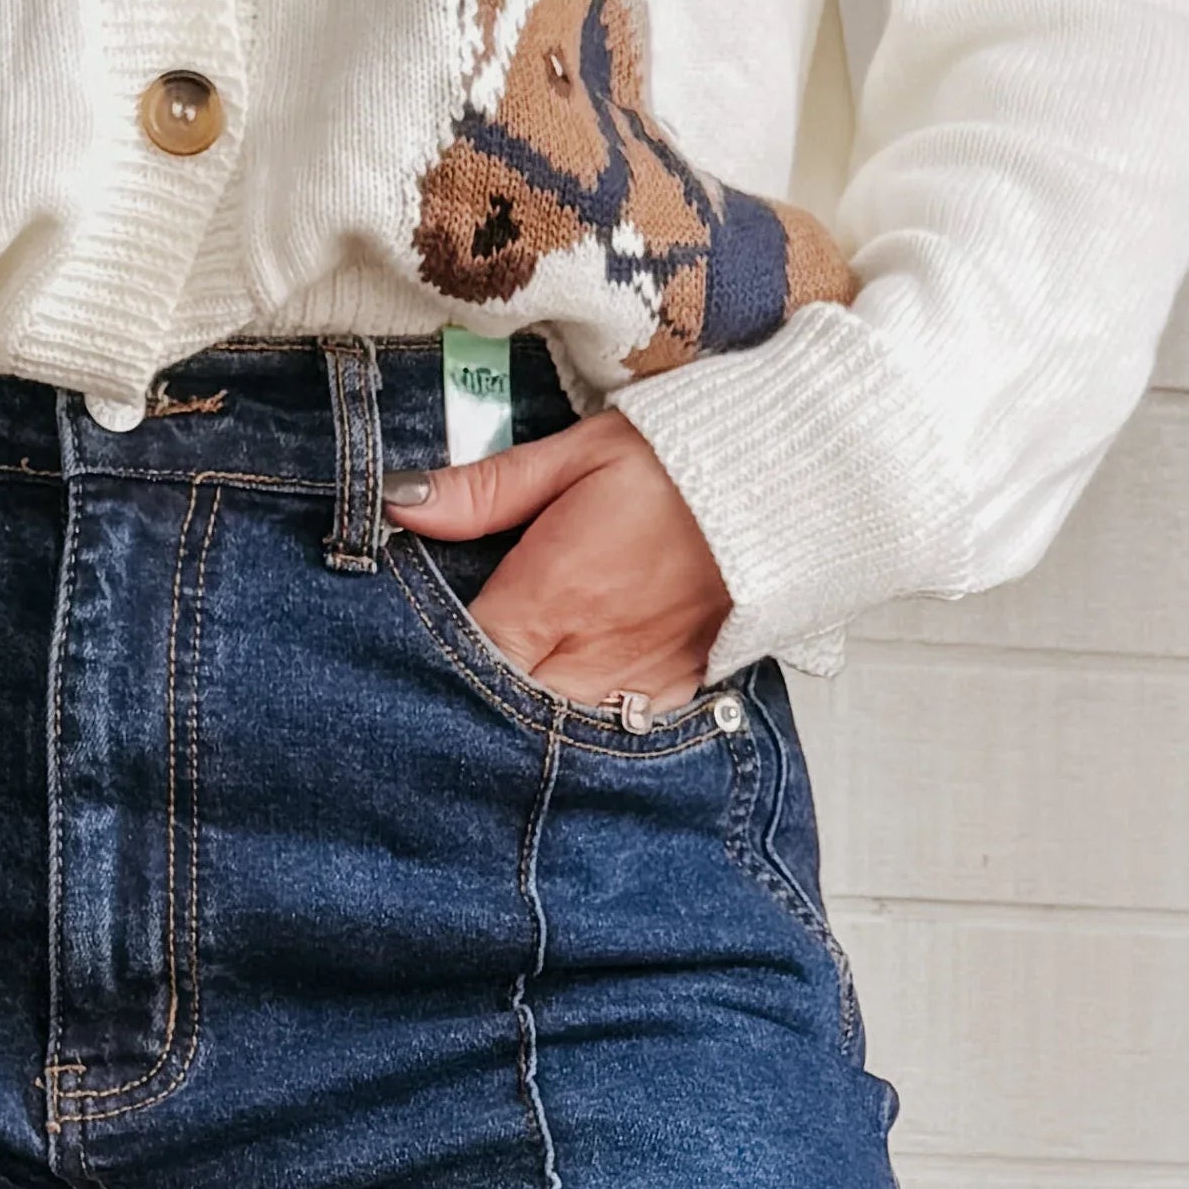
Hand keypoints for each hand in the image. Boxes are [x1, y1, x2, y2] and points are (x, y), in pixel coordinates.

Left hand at [389, 416, 731, 714]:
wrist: (785, 488)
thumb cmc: (678, 465)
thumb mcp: (575, 456)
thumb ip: (485, 492)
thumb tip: (402, 502)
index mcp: (550, 598)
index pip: (463, 656)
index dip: (431, 654)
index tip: (409, 645)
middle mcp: (587, 655)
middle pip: (502, 708)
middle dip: (475, 696)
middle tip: (450, 680)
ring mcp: (635, 684)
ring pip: (555, 732)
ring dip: (527, 718)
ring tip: (512, 692)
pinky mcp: (675, 693)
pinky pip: (615, 731)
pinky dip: (588, 722)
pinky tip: (573, 701)